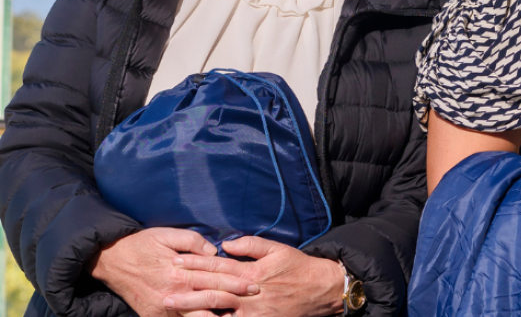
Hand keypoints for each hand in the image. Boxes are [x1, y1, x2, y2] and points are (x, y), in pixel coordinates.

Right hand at [88, 227, 256, 316]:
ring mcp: (162, 308)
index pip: (215, 280)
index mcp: (179, 272)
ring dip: (215, 316)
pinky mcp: (153, 316)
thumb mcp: (168, 234)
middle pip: (209, 301)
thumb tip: (214, 252)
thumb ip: (193, 241)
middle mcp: (172, 293)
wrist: (111, 260)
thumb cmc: (143, 244)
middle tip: (252, 301)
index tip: (253, 285)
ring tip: (235, 316)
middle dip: (232, 302)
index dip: (236, 284)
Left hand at [168, 236, 343, 316]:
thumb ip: (252, 245)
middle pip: (213, 286)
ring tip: (172, 304)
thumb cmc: (299, 268)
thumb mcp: (278, 250)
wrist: (320, 291)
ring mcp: (253, 311)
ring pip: (217, 308)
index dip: (197, 262)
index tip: (177, 259)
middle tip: (166, 281)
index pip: (220, 265)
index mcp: (254, 271)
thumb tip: (228, 243)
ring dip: (193, 305)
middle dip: (188, 283)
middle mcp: (250, 292)